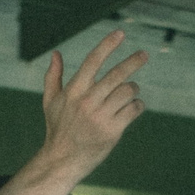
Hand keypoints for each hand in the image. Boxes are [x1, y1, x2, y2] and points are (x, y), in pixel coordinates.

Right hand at [37, 31, 147, 182]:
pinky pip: (133, 110)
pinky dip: (137, 106)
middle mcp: (88, 101)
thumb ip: (53, 77)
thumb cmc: (57, 129)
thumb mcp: (50, 102)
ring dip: (133, 89)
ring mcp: (101, 116)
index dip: (107, 45)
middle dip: (133, 61)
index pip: (93, 61)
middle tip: (144, 54)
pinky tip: (133, 107)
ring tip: (131, 91)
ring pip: (128, 92)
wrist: (62, 160)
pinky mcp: (113, 131)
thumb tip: (55, 53)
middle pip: (116, 75)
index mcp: (74, 90)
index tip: (120, 33)